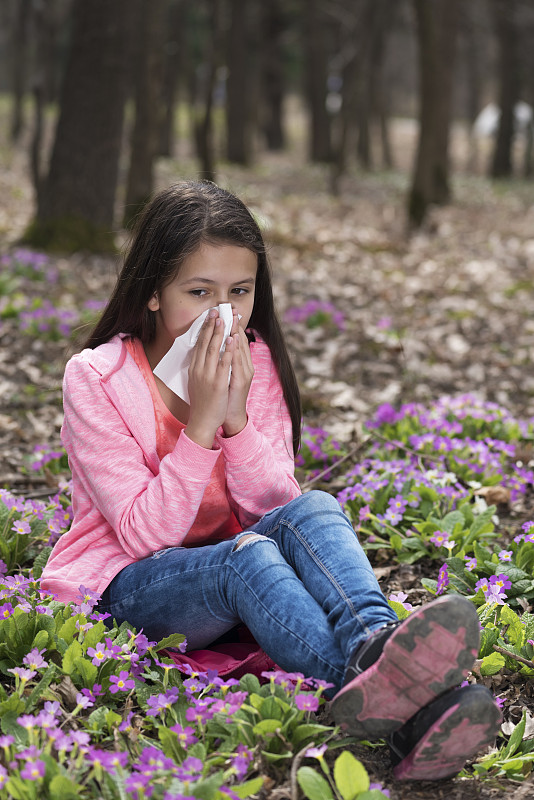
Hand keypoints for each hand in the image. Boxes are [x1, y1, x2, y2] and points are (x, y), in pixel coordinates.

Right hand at [185, 309, 232, 447]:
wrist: (202, 420)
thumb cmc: (202, 402)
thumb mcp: (196, 382)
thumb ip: (199, 368)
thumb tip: (202, 355)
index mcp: (194, 368)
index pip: (198, 344)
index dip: (205, 329)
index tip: (210, 316)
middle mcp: (199, 369)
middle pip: (205, 343)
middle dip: (211, 325)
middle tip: (216, 310)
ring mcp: (208, 375)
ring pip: (213, 349)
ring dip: (219, 332)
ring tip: (224, 318)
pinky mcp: (217, 382)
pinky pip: (224, 362)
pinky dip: (228, 349)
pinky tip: (232, 339)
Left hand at [222, 312, 253, 437]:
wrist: (229, 417)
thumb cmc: (226, 397)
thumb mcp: (226, 376)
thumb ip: (225, 362)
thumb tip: (220, 348)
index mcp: (241, 365)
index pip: (237, 341)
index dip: (233, 326)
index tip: (228, 312)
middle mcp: (245, 367)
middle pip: (240, 342)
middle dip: (235, 324)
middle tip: (231, 309)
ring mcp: (244, 373)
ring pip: (240, 349)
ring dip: (236, 332)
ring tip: (232, 318)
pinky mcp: (240, 381)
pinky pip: (237, 362)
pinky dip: (235, 349)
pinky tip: (233, 339)